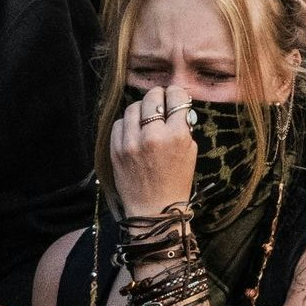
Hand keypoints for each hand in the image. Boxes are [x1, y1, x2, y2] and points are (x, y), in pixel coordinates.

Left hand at [109, 82, 198, 216]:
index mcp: (177, 136)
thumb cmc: (176, 182)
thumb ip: (183, 127)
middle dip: (159, 96)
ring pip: (133, 107)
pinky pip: (119, 123)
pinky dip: (127, 123)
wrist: (154, 210)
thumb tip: (177, 106)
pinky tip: (134, 131)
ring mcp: (131, 142)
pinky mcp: (115, 150)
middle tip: (161, 102)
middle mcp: (153, 136)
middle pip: (152, 96)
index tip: (175, 97)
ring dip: (142, 109)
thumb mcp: (190, 152)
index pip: (176, 97)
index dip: (177, 94)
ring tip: (146, 118)